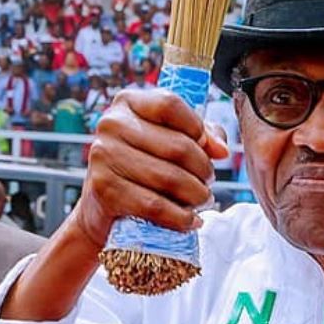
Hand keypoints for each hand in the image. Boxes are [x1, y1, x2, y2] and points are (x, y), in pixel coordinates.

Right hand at [69, 88, 228, 251]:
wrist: (103, 205)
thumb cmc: (143, 165)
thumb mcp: (169, 138)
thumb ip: (200, 135)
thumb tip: (221, 150)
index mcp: (128, 102)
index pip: (171, 105)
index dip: (197, 128)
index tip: (205, 147)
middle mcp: (111, 123)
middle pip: (178, 146)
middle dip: (203, 170)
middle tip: (207, 182)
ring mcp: (104, 155)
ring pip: (170, 178)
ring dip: (196, 195)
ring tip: (201, 200)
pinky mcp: (104, 188)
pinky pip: (155, 205)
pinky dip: (180, 218)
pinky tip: (190, 220)